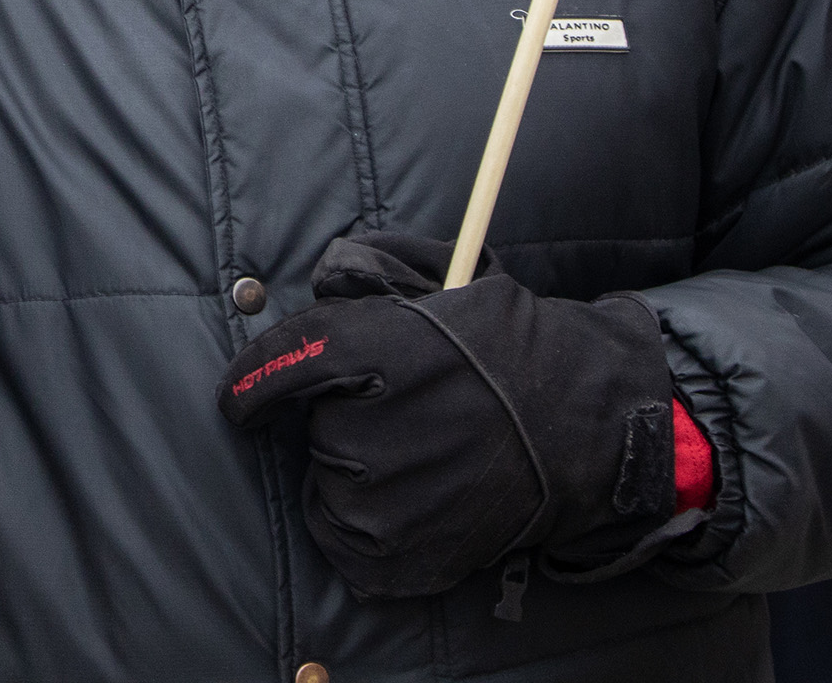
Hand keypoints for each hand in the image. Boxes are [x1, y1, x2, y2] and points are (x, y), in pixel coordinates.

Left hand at [217, 231, 680, 598]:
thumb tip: (322, 280)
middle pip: (317, 425)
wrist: (590, 427)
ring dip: (358, 470)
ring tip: (424, 455)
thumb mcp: (449, 285)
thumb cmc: (518, 350)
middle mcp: (373, 429)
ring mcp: (386, 500)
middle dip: (346, 417)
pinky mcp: (398, 554)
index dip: (254, 379)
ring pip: (332, 482)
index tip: (240, 397)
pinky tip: (412, 500)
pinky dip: (365, 525)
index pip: (284, 362)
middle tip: (407, 413)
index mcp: (378, 351)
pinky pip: (345, 541)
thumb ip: (374, 276)